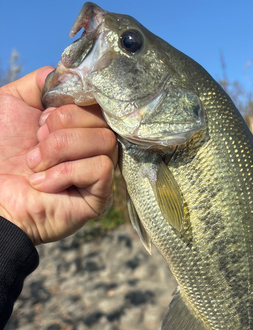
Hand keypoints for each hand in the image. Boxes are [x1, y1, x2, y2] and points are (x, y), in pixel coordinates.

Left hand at [0, 67, 117, 244]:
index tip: (41, 118)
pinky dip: (66, 172)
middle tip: (35, 144)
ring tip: (36, 166)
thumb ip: (41, 83)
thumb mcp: (12, 103)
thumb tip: (71, 75)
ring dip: (60, 150)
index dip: (70, 104)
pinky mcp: (100, 196)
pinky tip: (43, 183)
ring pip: (105, 141)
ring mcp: (99, 172)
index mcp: (77, 124)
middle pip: (102, 118)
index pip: (97, 100)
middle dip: (60, 128)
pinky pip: (101, 168)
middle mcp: (92, 146)